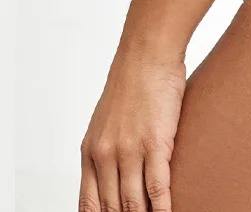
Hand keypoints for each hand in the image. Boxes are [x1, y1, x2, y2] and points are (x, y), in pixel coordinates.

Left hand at [79, 48, 185, 211]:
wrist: (146, 55)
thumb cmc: (132, 82)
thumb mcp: (107, 121)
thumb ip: (107, 151)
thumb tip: (116, 177)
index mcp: (90, 153)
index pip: (88, 206)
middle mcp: (104, 156)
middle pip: (112, 209)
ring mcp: (129, 152)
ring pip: (134, 205)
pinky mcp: (154, 144)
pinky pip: (157, 188)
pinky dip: (162, 208)